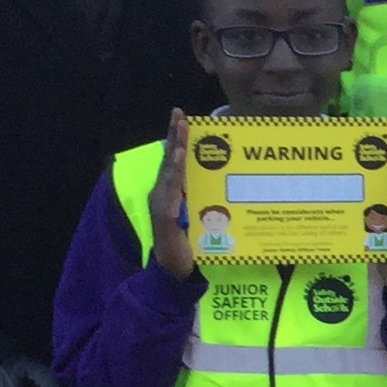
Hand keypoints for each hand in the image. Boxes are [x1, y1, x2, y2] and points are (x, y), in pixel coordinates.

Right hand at [148, 109, 195, 280]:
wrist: (177, 273)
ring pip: (170, 171)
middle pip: (170, 160)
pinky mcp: (165, 217)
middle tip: (180, 113)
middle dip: (175, 136)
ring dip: (176, 148)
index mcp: (171, 192)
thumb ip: (207, 199)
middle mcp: (163, 194)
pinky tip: (181, 158)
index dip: (177, 139)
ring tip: (181, 128)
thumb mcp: (202, 216)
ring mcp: (162, 204)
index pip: (175, 162)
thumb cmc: (192, 245)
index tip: (182, 117)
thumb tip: (225, 181)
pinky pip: (171, 191)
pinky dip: (176, 173)